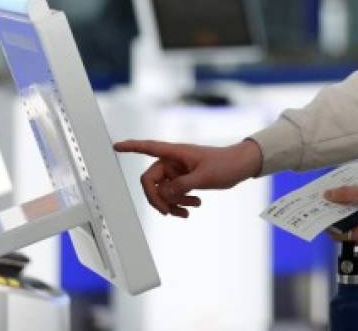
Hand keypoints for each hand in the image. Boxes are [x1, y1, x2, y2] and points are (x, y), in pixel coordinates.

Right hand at [113, 139, 262, 217]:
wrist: (241, 166)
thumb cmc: (225, 164)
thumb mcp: (204, 177)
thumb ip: (181, 186)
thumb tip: (163, 194)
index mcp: (176, 153)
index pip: (148, 147)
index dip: (131, 147)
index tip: (116, 146)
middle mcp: (173, 161)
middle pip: (151, 181)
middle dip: (158, 199)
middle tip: (169, 213)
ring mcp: (178, 171)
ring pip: (163, 191)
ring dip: (172, 203)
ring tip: (191, 209)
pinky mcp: (184, 179)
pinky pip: (173, 193)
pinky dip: (179, 202)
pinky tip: (193, 207)